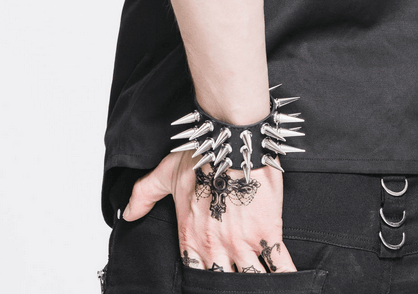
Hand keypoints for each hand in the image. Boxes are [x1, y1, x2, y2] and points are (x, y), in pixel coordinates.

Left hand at [122, 150, 295, 272]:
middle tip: (234, 284)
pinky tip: (291, 284)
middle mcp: (214, 246)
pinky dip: (286, 279)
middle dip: (228, 285)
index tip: (209, 281)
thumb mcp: (166, 172)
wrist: (230, 139)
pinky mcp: (267, 234)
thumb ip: (144, 194)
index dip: (202, 281)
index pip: (194, 274)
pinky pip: (280, 266)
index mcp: (191, 236)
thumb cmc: (200, 153)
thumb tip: (126, 214)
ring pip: (250, 280)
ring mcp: (242, 243)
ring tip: (261, 289)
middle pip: (222, 282)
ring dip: (255, 285)